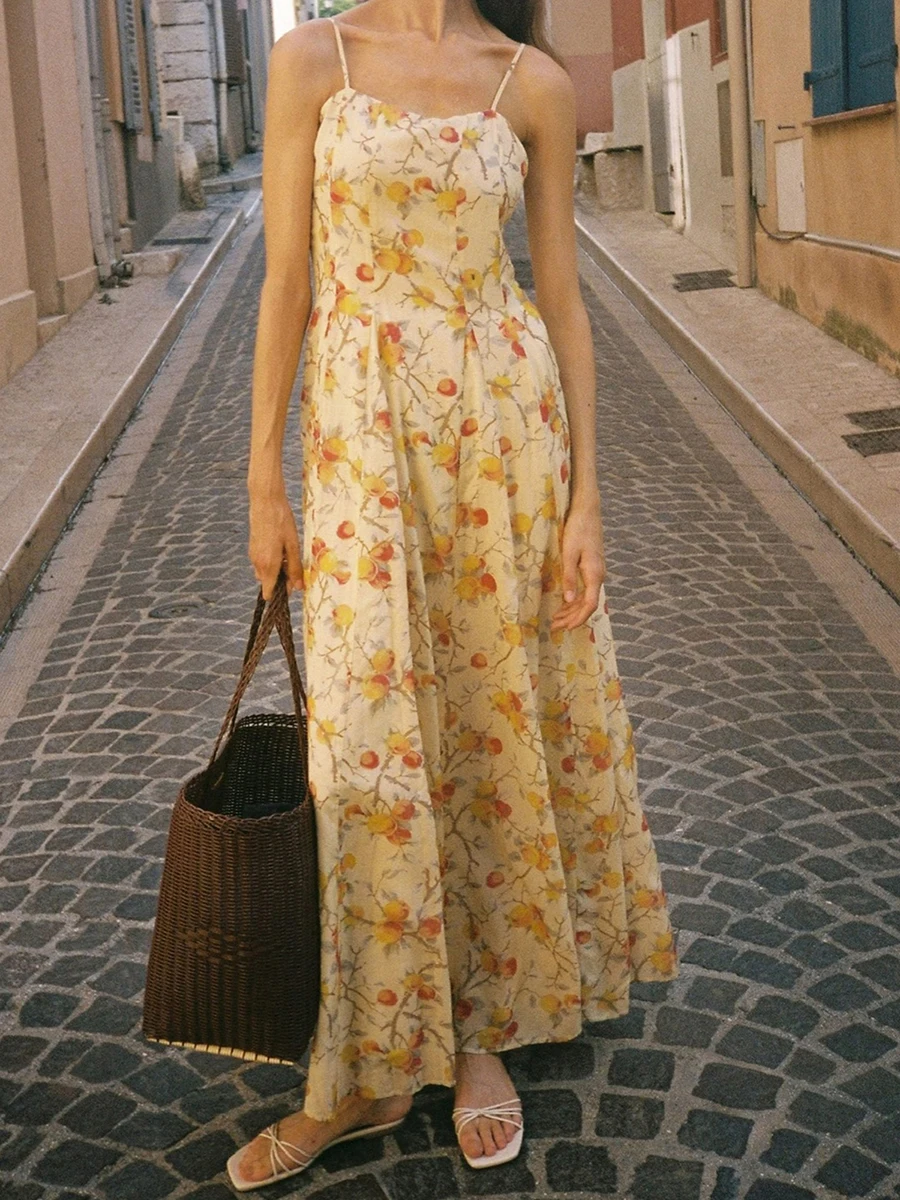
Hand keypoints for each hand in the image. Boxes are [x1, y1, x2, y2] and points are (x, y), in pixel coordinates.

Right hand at [248, 490, 302, 600]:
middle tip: (293, 565)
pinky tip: (280, 547)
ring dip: (276, 570)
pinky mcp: (252, 548)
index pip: (269, 592)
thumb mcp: (293, 546)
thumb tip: (299, 588)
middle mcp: (257, 563)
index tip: (293, 586)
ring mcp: (252, 555)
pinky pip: (261, 562)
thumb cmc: (282, 522)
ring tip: (287, 553)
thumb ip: (295, 568)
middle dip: (280, 580)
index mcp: (268, 565)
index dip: (281, 593)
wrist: (265, 501)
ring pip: (264, 572)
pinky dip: (271, 561)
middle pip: (267, 583)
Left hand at [550, 498, 605, 631]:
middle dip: (572, 618)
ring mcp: (596, 572)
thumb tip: (569, 600)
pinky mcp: (592, 567)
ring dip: (572, 610)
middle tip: (554, 627)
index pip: (590, 605)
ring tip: (556, 619)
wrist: (587, 511)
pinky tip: (564, 603)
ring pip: (586, 598)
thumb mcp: (569, 554)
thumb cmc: (577, 529)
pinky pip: (585, 590)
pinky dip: (574, 599)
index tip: (565, 628)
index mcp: (594, 574)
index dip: (578, 619)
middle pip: (588, 605)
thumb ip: (570, 577)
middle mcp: (598, 576)